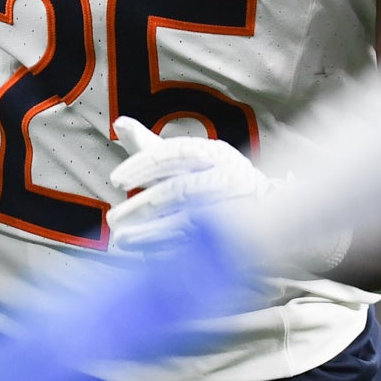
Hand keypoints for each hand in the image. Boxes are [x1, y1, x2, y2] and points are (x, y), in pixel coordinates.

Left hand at [107, 118, 351, 274]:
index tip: (116, 181)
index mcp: (214, 154)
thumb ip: (151, 146)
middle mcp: (228, 176)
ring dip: (151, 233)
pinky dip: (171, 251)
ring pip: (189, 220)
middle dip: (142, 206)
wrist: (267, 212)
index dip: (145, 165)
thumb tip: (119, 123)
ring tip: (121, 241)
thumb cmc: (212, 181)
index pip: (176, 153)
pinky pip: (199, 245)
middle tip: (112, 219)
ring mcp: (236, 208)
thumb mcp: (186, 161)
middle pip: (180, 189)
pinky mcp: (238, 239)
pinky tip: (146, 257)